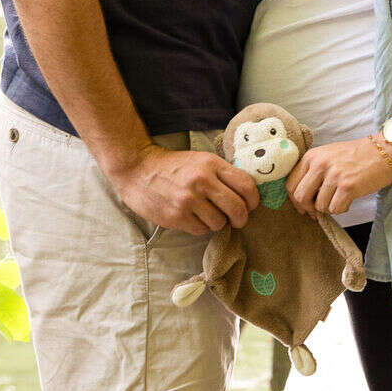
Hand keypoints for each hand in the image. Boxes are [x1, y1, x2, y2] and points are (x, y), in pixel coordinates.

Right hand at [108, 145, 259, 235]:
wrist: (137, 169)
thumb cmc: (174, 166)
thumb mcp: (201, 160)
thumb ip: (222, 174)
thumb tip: (248, 194)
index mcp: (211, 164)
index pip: (246, 185)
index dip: (254, 200)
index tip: (250, 205)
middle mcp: (201, 181)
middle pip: (237, 208)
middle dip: (241, 218)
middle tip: (237, 220)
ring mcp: (188, 200)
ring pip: (220, 223)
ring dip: (217, 222)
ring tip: (207, 214)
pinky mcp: (176, 216)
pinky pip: (201, 230)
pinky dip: (200, 226)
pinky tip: (192, 217)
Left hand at [288, 137, 391, 216]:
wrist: (383, 153)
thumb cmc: (356, 156)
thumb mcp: (328, 155)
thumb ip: (312, 171)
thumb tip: (300, 199)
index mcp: (312, 156)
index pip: (291, 183)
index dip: (295, 200)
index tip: (303, 206)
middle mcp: (320, 164)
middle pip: (301, 197)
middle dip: (308, 208)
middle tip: (317, 211)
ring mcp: (334, 175)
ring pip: (320, 206)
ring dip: (329, 208)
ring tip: (340, 199)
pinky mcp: (348, 187)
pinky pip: (335, 209)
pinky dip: (341, 209)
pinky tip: (348, 200)